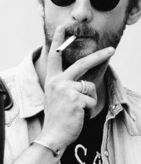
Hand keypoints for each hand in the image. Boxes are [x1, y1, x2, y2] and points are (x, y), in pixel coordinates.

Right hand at [39, 26, 112, 154]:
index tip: (63, 27)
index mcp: (52, 80)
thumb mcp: (56, 98)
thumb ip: (65, 85)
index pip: (55, 57)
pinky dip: (88, 110)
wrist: (52, 136)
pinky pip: (91, 100)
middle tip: (112, 49)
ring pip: (90, 87)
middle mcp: (58, 82)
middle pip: (83, 64)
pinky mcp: (77, 99)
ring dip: (89, 100)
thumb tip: (84, 81)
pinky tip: (78, 116)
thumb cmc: (57, 118)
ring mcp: (67, 90)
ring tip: (78, 111)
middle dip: (99, 55)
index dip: (58, 41)